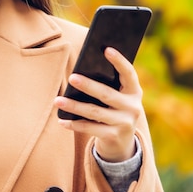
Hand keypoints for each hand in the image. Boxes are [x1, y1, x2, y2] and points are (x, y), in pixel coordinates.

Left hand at [54, 47, 143, 161]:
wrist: (121, 142)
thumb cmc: (112, 109)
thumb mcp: (116, 97)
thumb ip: (106, 85)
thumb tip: (80, 72)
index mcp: (134, 92)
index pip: (129, 73)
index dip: (119, 61)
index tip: (106, 49)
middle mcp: (133, 107)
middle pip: (107, 94)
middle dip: (88, 85)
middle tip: (71, 77)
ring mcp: (124, 123)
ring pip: (95, 112)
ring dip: (74, 106)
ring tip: (58, 100)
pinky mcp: (114, 137)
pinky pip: (90, 128)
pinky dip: (74, 123)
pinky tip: (61, 120)